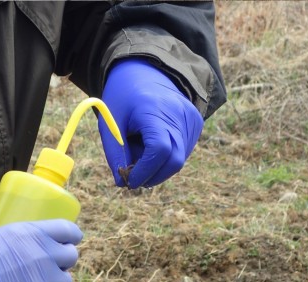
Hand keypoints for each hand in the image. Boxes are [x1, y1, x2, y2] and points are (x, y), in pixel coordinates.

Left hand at [100, 58, 203, 188]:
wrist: (145, 71)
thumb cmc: (124, 98)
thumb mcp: (111, 123)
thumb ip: (116, 152)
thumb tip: (122, 183)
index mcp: (154, 110)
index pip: (159, 150)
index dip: (145, 171)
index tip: (129, 180)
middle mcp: (179, 114)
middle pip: (174, 160)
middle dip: (153, 176)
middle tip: (134, 176)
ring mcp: (191, 119)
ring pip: (179, 159)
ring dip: (158, 165)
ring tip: (141, 147)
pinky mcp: (196, 123)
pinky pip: (183, 150)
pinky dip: (167, 156)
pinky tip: (154, 141)